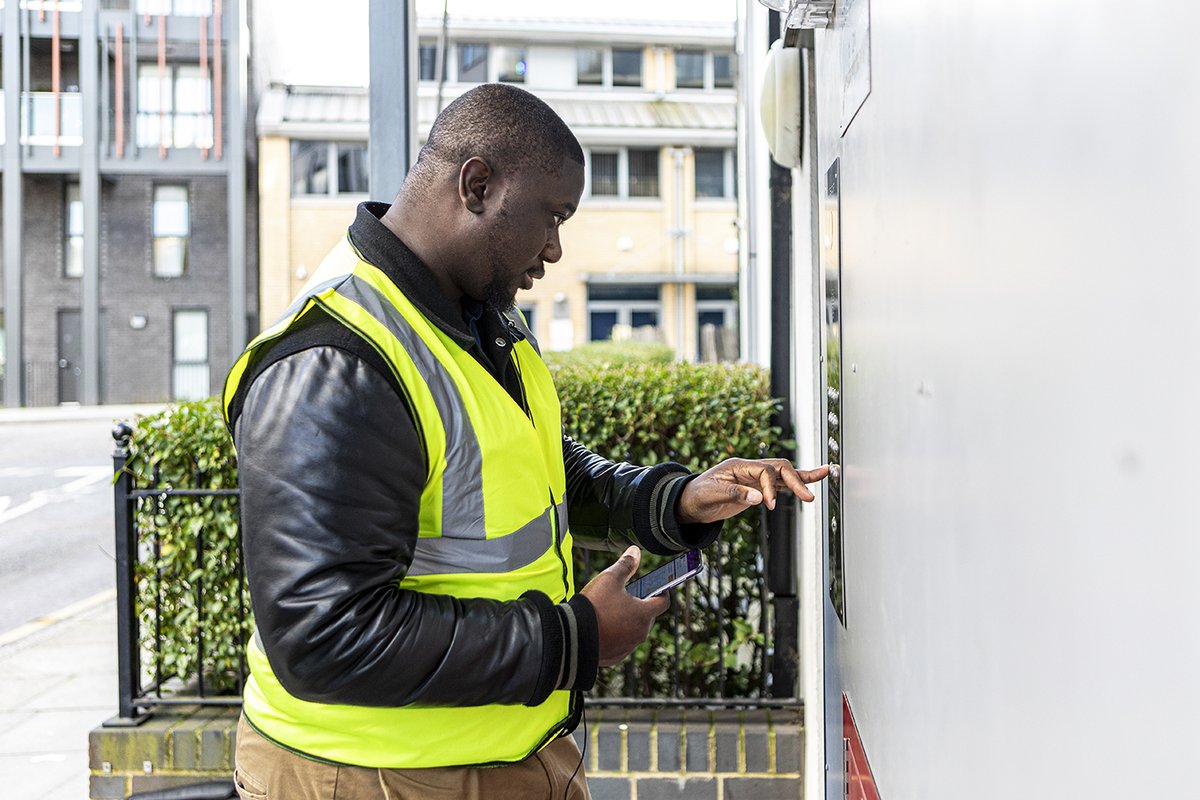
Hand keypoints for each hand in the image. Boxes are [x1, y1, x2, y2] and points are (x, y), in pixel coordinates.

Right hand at [579, 546, 669, 666]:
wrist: (573, 636)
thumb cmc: (594, 606)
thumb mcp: (609, 579)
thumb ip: (625, 565)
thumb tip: (635, 552)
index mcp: (644, 613)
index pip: (663, 601)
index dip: (662, 592)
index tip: (657, 587)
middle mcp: (640, 633)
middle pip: (648, 617)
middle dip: (640, 606)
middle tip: (626, 596)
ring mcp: (628, 647)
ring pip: (634, 631)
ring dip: (627, 621)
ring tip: (610, 611)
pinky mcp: (615, 656)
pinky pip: (621, 643)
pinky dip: (616, 635)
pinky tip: (602, 627)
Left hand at [677, 459, 830, 523]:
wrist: (690, 503)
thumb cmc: (697, 495)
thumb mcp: (712, 494)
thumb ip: (735, 494)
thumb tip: (759, 498)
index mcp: (738, 465)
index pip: (764, 470)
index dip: (770, 487)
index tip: (768, 504)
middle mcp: (749, 468)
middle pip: (780, 467)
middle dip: (796, 480)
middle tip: (808, 497)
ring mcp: (754, 478)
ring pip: (783, 474)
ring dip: (803, 476)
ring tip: (825, 473)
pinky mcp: (757, 489)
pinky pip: (779, 484)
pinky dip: (795, 485)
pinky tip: (808, 485)